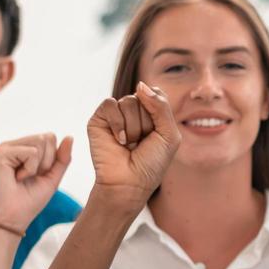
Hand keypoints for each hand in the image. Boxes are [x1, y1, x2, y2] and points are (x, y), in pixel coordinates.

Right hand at [0, 133, 73, 232]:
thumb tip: (70, 136)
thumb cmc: (31, 200)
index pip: (50, 137)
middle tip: (31, 177)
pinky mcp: (0, 153)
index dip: (52, 158)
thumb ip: (62, 157)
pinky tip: (17, 178)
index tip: (38, 175)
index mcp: (23, 148)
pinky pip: (31, 152)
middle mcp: (13, 145)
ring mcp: (4, 148)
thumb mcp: (52, 176)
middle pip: (47, 137)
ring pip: (40, 141)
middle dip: (47, 161)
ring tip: (23, 177)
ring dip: (38, 165)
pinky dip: (30, 169)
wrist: (14, 218)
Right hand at [86, 82, 181, 213]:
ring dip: (133, 128)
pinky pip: (110, 105)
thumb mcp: (169, 134)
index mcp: (151, 113)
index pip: (156, 93)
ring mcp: (116, 115)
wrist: (129, 183)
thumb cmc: (151, 163)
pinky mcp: (99, 119)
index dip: (159, 112)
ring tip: (130, 144)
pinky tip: (119, 140)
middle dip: (146, 124)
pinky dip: (117, 124)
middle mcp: (133, 111)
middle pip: (143, 97)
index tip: (157, 134)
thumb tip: (140, 84)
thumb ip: (161, 106)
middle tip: (141, 143)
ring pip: (128, 101)